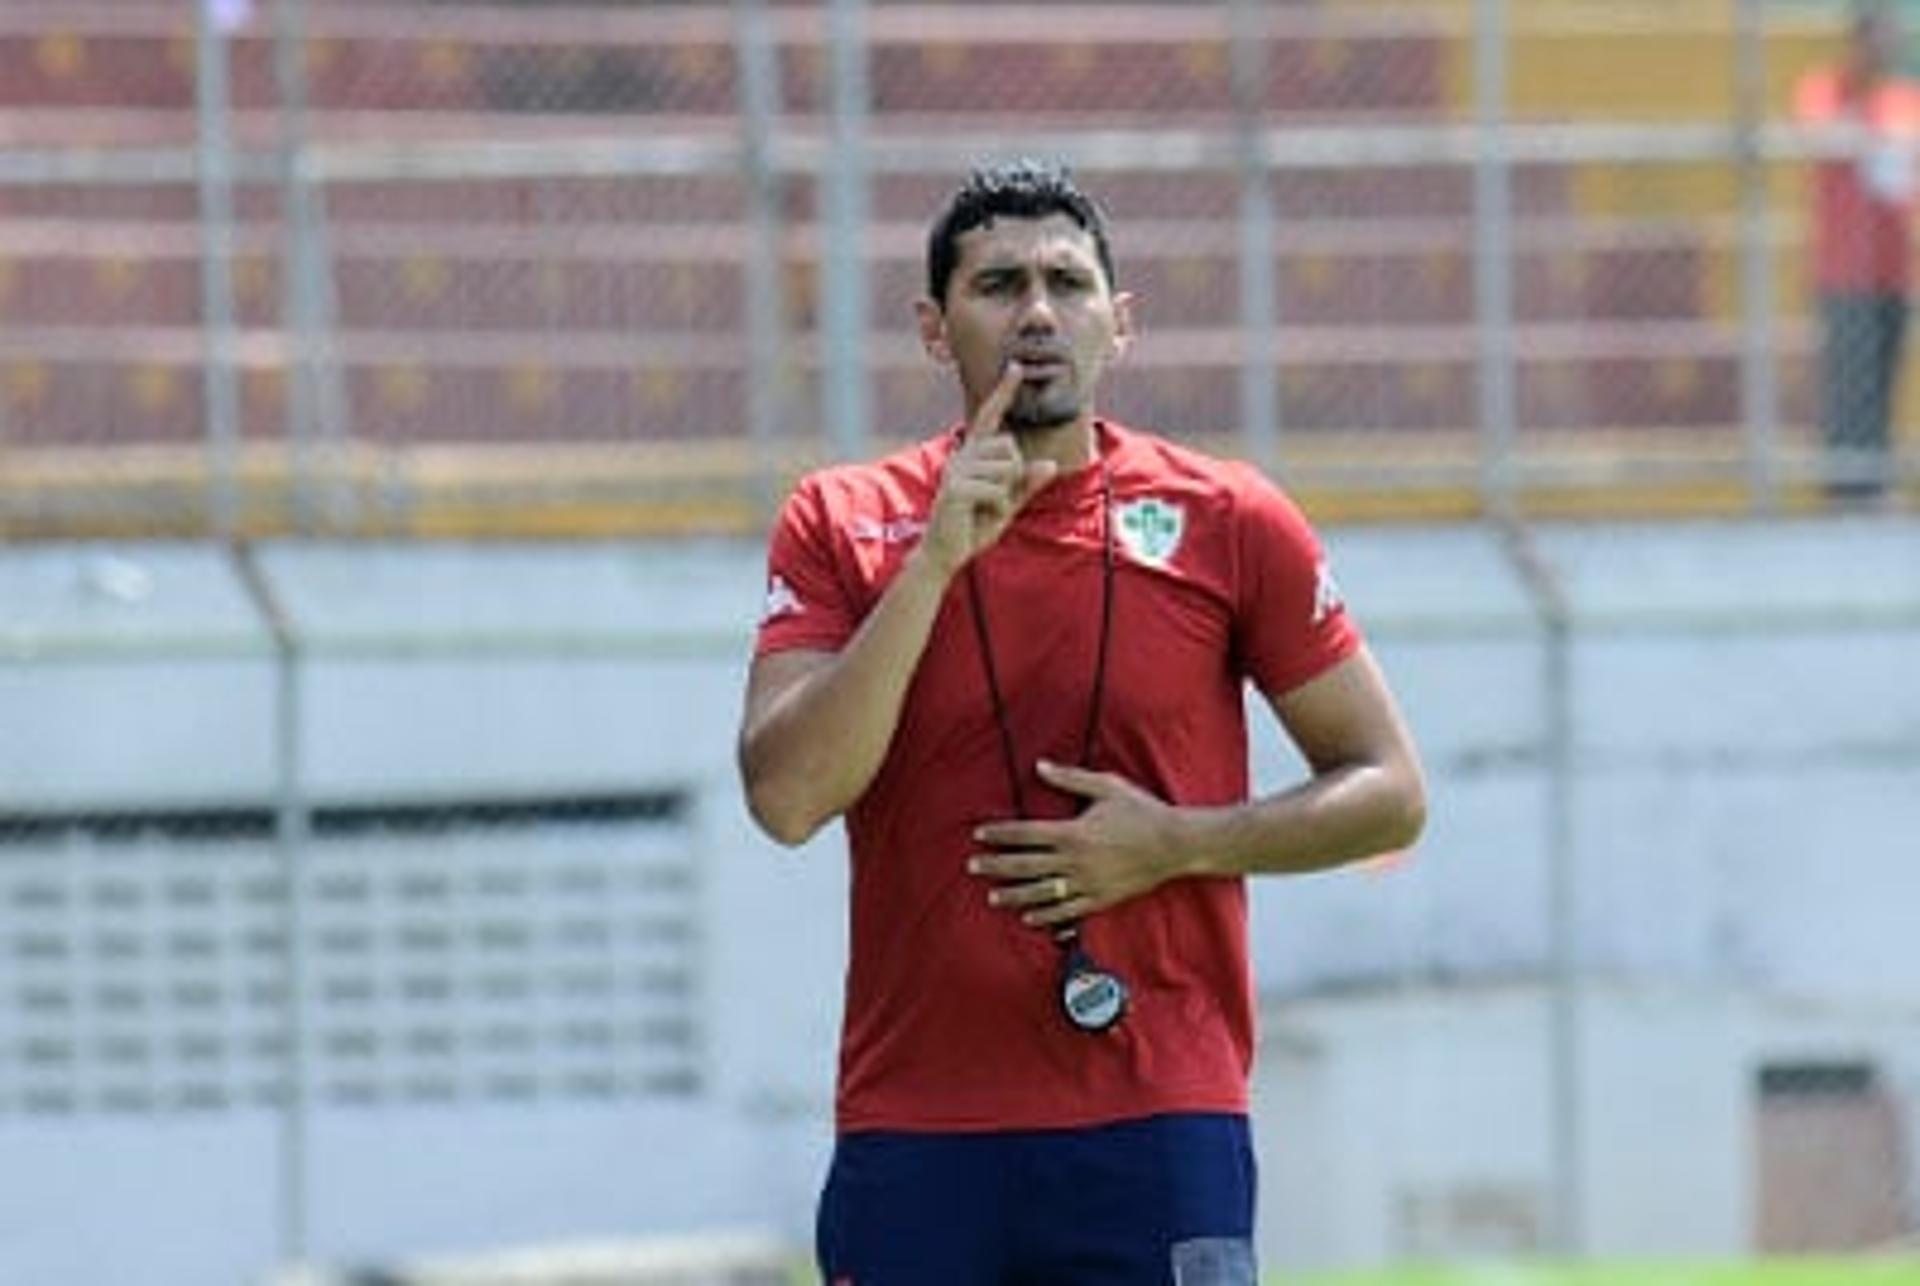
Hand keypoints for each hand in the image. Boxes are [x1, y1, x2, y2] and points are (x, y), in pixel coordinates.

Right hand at [917, 362, 1058, 578]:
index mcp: (973, 455)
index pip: (990, 417)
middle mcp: (963, 456)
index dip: (1003, 392)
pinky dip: (998, 505)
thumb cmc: (974, 526)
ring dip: (1007, 493)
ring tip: (987, 508)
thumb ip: (1026, 485)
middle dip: (1015, 474)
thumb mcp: (1008, 505)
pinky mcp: (955, 489)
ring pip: (1007, 467)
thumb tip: (1050, 465)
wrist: (945, 554)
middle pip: (1010, 447)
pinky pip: (996, 488)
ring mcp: (957, 471)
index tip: (1016, 366)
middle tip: (998, 498)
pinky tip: (980, 514)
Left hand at [967, 760, 1183, 930]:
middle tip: (972, 866)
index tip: (979, 835)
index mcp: (1073, 833)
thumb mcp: (1107, 786)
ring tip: (993, 896)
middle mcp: (1075, 862)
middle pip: (1025, 865)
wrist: (1175, 845)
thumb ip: (1070, 778)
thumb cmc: (1141, 812)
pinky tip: (1028, 917)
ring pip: (1041, 893)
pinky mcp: (1100, 900)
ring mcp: (1087, 884)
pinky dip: (1045, 915)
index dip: (999, 834)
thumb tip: (1039, 766)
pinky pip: (1066, 911)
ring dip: (1014, 895)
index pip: (1025, 834)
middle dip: (996, 866)